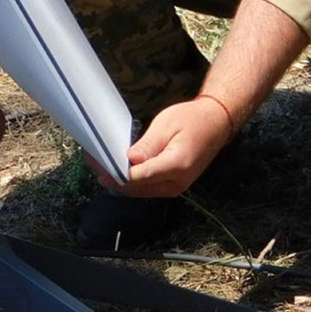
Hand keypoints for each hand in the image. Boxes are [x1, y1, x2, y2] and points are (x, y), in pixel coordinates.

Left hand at [103, 98, 234, 198]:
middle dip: (114, 179)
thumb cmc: (192, 119)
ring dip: (121, 182)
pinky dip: (132, 181)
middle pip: (137, 189)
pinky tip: (119, 170)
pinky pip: (148, 188)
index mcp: (176, 165)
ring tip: (101, 166)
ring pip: (141, 192)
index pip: (139, 177)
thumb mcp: (166, 125)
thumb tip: (129, 161)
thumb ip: (148, 145)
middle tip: (93, 163)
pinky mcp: (174, 186)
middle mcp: (177, 182)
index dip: (116, 174)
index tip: (99, 166)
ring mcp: (176, 187)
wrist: (216, 124)